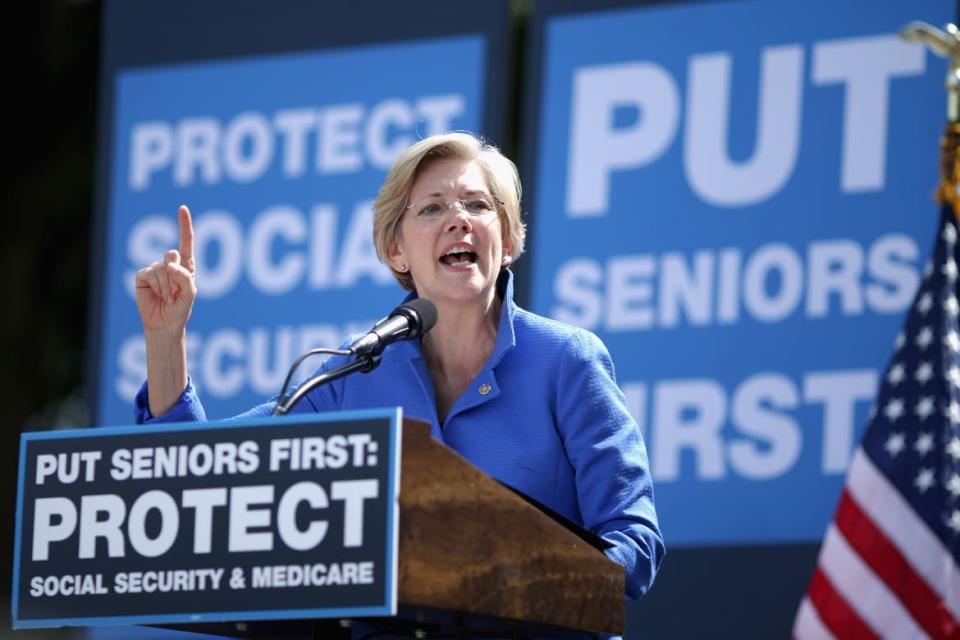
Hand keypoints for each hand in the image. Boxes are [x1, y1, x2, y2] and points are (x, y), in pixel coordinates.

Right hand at [135, 205, 196, 336]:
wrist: (164, 324)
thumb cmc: (180, 309)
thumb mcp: (189, 294)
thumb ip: (184, 278)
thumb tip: (170, 264)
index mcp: (186, 265)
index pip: (186, 242)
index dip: (184, 225)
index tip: (182, 208)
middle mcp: (170, 264)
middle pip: (171, 254)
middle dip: (175, 274)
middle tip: (176, 292)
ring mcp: (155, 269)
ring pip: (161, 267)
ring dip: (167, 286)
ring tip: (169, 298)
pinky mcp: (143, 275)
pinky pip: (149, 273)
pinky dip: (157, 286)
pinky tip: (159, 296)